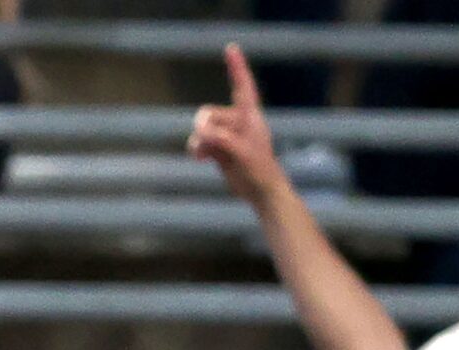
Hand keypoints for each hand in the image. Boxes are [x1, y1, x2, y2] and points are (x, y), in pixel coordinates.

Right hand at [185, 45, 285, 207]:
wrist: (261, 191)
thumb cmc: (258, 169)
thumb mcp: (240, 151)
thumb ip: (220, 137)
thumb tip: (199, 129)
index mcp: (249, 115)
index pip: (243, 86)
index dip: (236, 67)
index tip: (231, 48)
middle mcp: (238, 121)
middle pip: (211, 113)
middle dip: (206, 127)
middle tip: (209, 142)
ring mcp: (227, 135)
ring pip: (203, 129)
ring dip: (199, 141)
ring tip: (202, 155)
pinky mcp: (220, 149)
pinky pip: (201, 142)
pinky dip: (198, 148)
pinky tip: (199, 158)